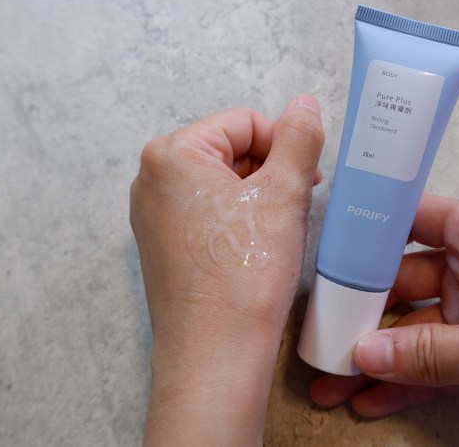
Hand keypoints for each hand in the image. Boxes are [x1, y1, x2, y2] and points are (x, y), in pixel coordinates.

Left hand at [130, 95, 323, 445]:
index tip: (307, 180)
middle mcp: (151, 179)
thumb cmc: (245, 275)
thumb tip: (304, 103)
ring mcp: (152, 215)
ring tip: (276, 232)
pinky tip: (254, 248)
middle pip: (229, 149)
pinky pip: (206, 212)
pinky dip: (237, 220)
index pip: (244, 122)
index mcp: (172, 154)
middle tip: (295, 206)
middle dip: (270, 171)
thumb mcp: (284, 193)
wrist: (215, 356)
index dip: (284, 146)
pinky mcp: (161, 245)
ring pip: (220, 183)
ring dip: (257, 196)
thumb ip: (298, 138)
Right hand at [310, 194, 458, 445]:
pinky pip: (440, 363)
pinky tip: (371, 399)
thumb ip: (428, 352)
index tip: (319, 250)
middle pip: (403, 281)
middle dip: (359, 311)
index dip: (366, 228)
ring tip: (329, 381)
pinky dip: (408, 380)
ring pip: (417, 330)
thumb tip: (363, 354)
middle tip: (314, 335)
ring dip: (376, 355)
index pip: (410, 217)